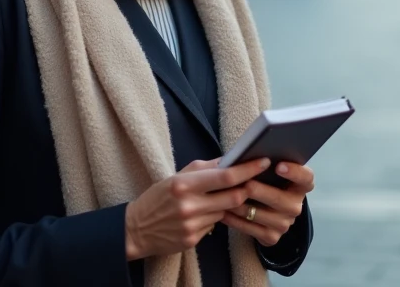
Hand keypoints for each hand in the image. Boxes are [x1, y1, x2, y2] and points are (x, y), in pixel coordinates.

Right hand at [125, 157, 270, 260]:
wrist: (136, 228)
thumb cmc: (158, 197)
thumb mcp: (177, 176)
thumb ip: (205, 168)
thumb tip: (231, 159)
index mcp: (184, 184)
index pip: (225, 176)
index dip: (248, 169)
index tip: (264, 162)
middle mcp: (189, 205)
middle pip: (233, 197)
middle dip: (245, 189)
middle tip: (253, 182)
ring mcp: (192, 225)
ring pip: (225, 212)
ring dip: (226, 205)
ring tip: (215, 200)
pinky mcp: (192, 240)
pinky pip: (214, 226)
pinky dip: (214, 219)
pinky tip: (201, 216)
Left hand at [222, 161, 314, 247]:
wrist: (260, 208)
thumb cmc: (262, 180)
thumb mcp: (266, 170)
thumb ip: (263, 162)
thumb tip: (246, 155)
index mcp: (300, 185)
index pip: (306, 177)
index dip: (295, 172)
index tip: (278, 166)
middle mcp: (296, 205)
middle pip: (281, 199)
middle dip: (261, 191)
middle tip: (246, 184)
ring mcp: (285, 223)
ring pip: (262, 215)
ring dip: (243, 206)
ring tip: (227, 196)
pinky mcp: (272, 237)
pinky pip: (251, 229)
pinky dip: (235, 220)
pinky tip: (223, 212)